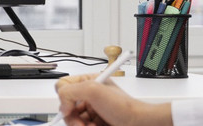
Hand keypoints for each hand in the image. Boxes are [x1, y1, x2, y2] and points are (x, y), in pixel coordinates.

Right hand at [54, 74, 172, 125]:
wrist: (140, 124)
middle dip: (72, 117)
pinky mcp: (95, 123)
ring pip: (73, 120)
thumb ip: (69, 91)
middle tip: (81, 124)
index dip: (64, 98)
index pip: (62, 87)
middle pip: (66, 107)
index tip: (70, 107)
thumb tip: (62, 106)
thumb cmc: (124, 107)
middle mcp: (89, 96)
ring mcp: (92, 111)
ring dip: (79, 125)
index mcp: (88, 82)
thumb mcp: (93, 90)